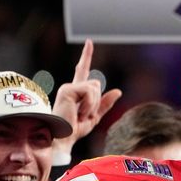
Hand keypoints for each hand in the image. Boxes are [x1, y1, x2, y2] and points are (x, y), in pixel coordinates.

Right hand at [52, 39, 121, 157]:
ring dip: (93, 105)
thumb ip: (105, 104)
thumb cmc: (75, 130)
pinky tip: (78, 113)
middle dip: (97, 102)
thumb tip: (118, 91)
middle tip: (83, 115)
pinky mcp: (67, 90)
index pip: (83, 70)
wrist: (63, 138)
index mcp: (76, 91)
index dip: (86, 56)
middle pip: (97, 84)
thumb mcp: (94, 117)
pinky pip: (90, 92)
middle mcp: (71, 86)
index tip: (89, 42)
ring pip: (95, 87)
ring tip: (79, 115)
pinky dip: (89, 105)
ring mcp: (68, 87)